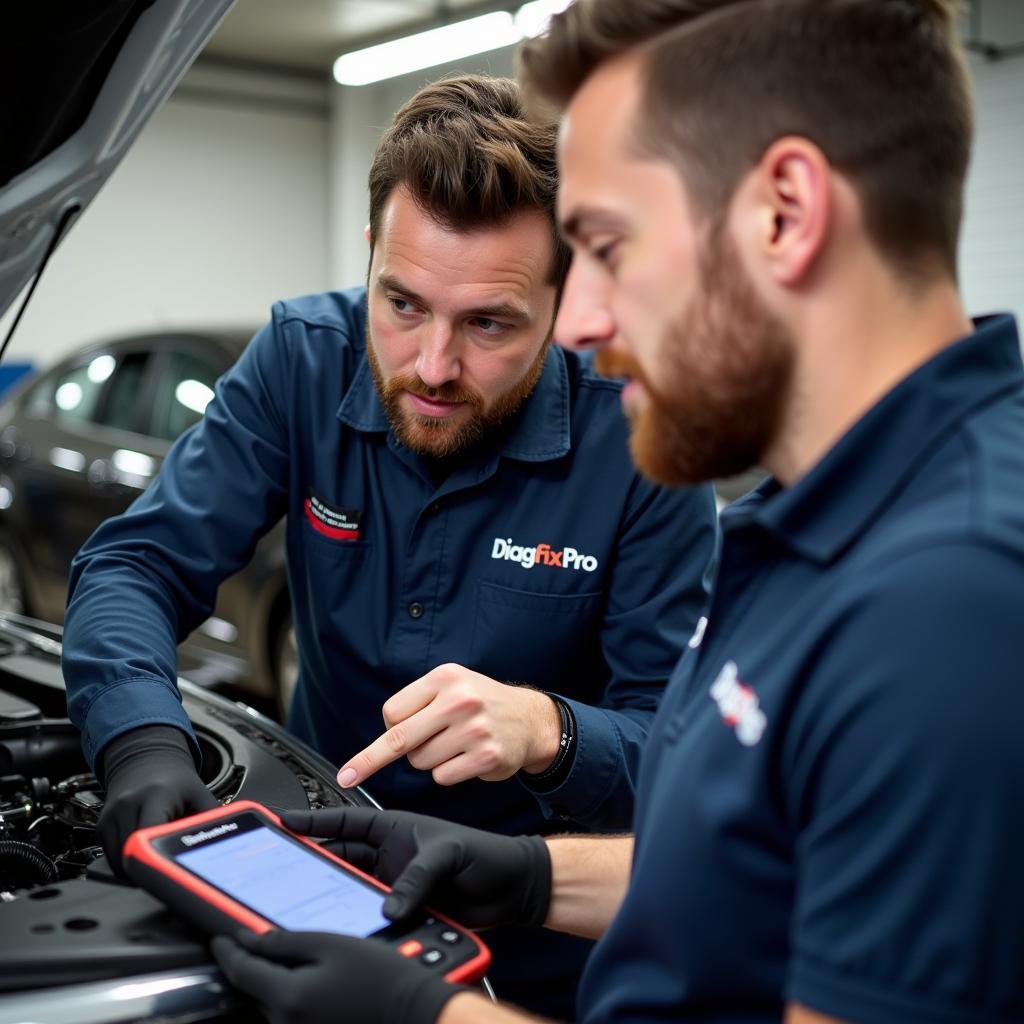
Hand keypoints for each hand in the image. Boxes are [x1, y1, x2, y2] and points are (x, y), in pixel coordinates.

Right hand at [97, 724, 217, 874]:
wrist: (146, 761)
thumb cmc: (175, 781)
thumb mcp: (199, 793)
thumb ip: (211, 817)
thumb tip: (223, 843)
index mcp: (155, 796)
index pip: (147, 833)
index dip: (155, 855)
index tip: (167, 867)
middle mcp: (128, 804)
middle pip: (131, 851)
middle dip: (148, 865)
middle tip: (166, 870)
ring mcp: (112, 816)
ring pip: (118, 859)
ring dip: (135, 867)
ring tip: (155, 860)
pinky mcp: (102, 826)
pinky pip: (110, 856)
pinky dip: (125, 862)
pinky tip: (141, 856)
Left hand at [211, 929, 459, 1023]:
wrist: (415, 1013)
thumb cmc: (380, 978)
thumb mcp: (332, 945)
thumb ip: (286, 942)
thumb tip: (251, 941)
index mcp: (287, 998)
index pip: (241, 972)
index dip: (227, 951)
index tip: (220, 939)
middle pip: (256, 990)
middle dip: (255, 965)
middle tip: (261, 940)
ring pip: (273, 1004)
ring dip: (277, 982)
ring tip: (299, 959)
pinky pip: (291, 1016)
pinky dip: (293, 997)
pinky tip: (315, 982)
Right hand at [281, 807, 550, 929]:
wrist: (511, 888)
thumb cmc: (485, 855)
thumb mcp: (447, 856)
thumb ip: (417, 877)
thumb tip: (390, 905)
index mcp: (395, 828)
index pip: (346, 822)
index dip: (314, 821)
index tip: (283, 820)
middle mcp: (389, 855)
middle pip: (340, 857)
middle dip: (312, 861)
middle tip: (282, 867)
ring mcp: (394, 881)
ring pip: (350, 886)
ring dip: (331, 892)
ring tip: (302, 899)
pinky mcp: (402, 907)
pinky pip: (369, 911)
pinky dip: (354, 916)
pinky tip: (339, 924)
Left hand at [337, 664, 561, 787]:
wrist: (529, 719)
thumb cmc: (480, 704)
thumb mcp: (451, 686)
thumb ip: (418, 704)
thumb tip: (376, 743)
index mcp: (445, 678)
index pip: (392, 711)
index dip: (388, 728)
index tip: (370, 748)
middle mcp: (460, 700)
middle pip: (399, 739)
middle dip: (376, 758)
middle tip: (352, 773)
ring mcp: (474, 729)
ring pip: (420, 761)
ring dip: (428, 761)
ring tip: (451, 746)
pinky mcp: (486, 756)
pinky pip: (442, 777)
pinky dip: (447, 773)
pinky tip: (465, 759)